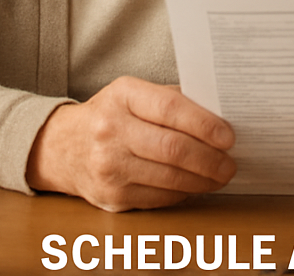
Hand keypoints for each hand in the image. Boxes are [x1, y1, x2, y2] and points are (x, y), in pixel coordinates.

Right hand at [26, 76, 235, 210]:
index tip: (228, 136)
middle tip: (230, 163)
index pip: (170, 109)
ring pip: (169, 178)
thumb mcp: (134, 93)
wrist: (63, 146)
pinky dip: (183, 193)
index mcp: (123, 95)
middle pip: (172, 148)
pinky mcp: (111, 196)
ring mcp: (109, 166)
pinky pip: (158, 198)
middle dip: (210, 159)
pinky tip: (195, 185)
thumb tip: (219, 114)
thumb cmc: (111, 114)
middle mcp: (112, 130)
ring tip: (220, 175)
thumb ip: (172, 100)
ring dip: (202, 180)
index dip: (204, 124)